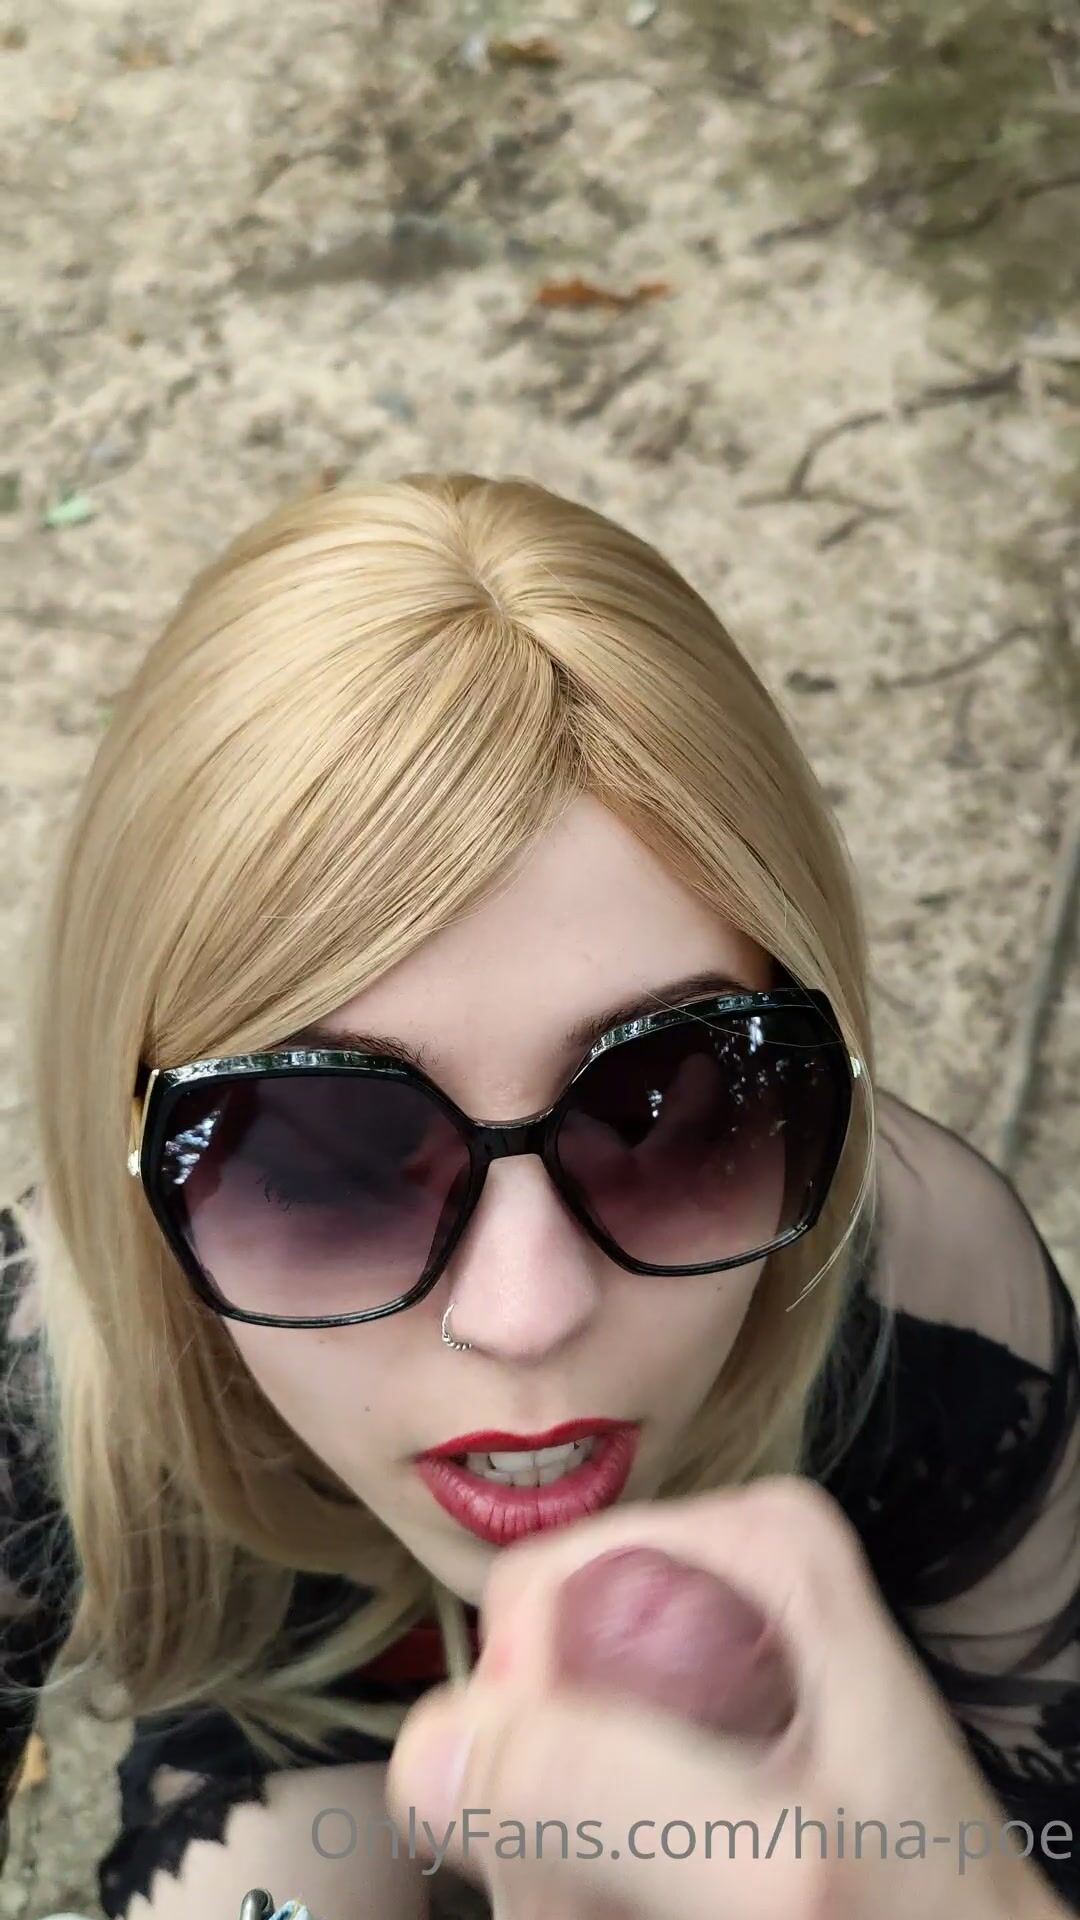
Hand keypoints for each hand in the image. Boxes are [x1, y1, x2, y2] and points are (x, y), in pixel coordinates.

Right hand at [387, 1478, 1070, 1919]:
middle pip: (525, 1669)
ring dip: (550, 1854)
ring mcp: (698, 1650)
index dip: (524, 1729)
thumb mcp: (777, 1864)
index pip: (535, 1594)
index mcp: (753, 1543)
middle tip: (617, 1895)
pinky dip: (571, 1872)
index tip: (591, 1835)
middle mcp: (719, 1575)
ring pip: (525, 1743)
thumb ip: (606, 1792)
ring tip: (637, 1906)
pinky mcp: (679, 1727)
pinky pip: (557, 1788)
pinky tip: (633, 1904)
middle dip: (536, 1801)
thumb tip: (432, 1749)